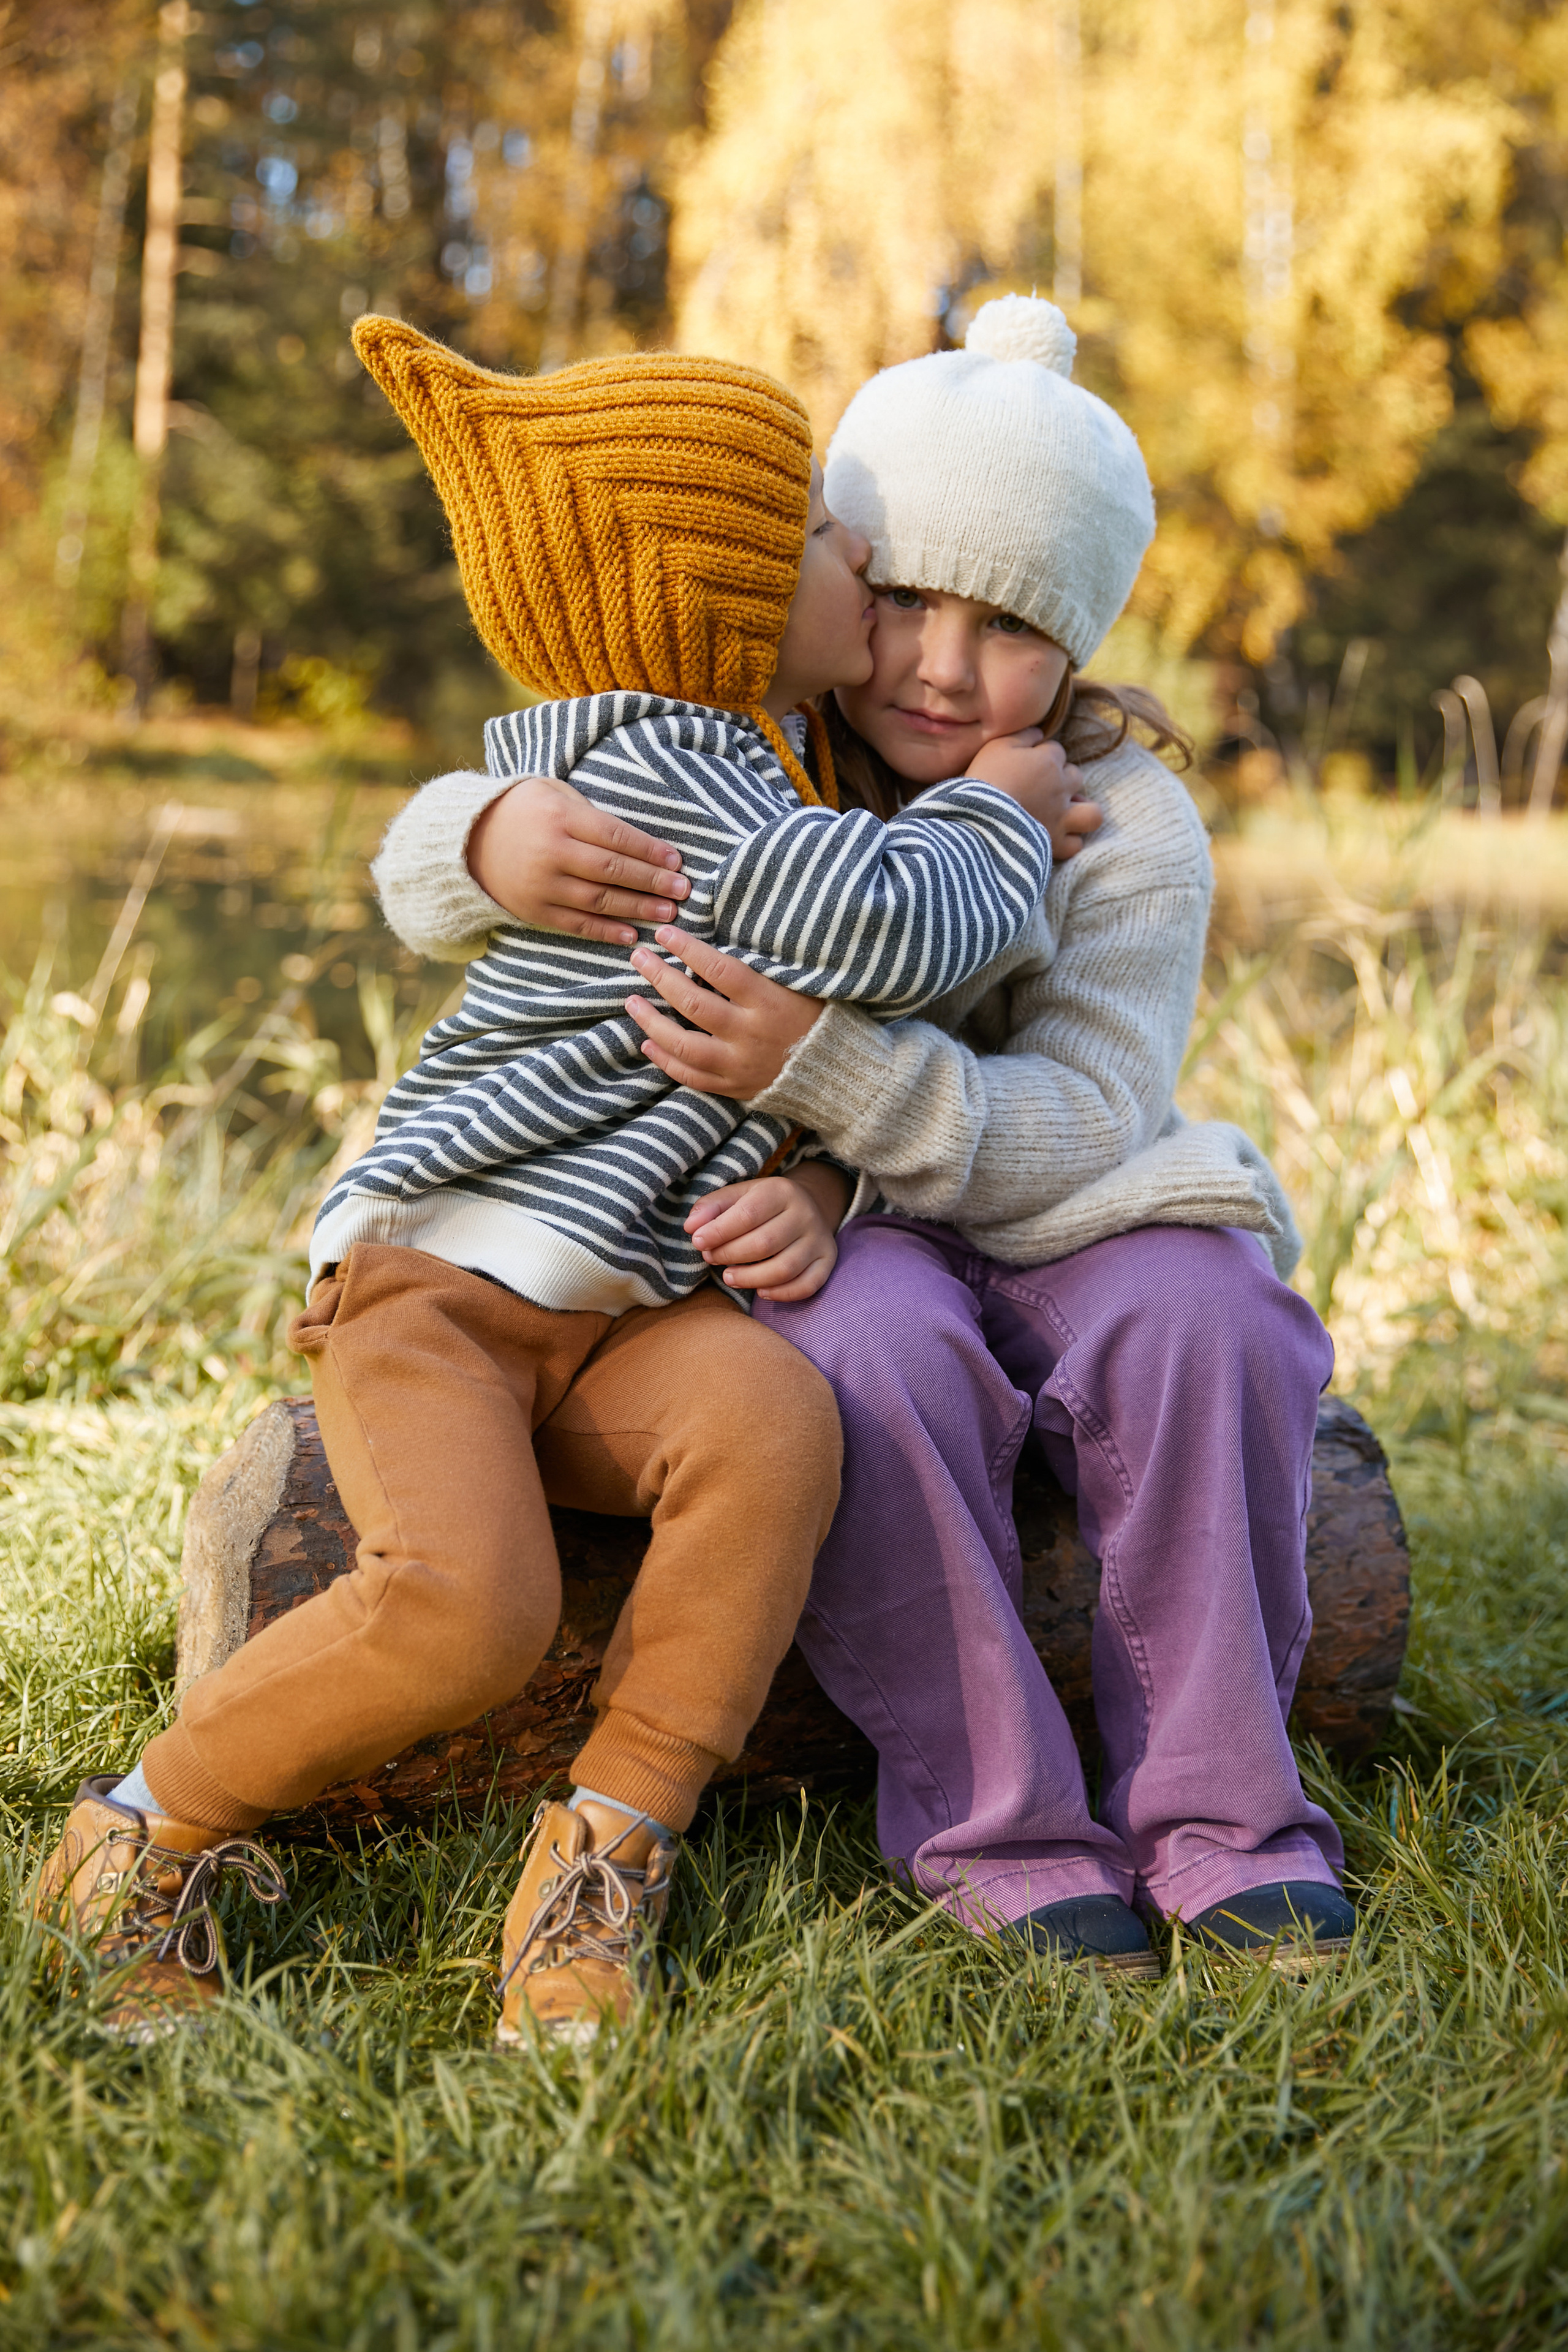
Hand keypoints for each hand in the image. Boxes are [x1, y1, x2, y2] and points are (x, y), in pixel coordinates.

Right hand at [467, 776, 689, 944]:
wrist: (465, 841)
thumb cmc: (521, 810)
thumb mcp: (552, 793)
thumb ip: (590, 813)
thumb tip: (637, 842)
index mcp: (560, 818)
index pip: (614, 836)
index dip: (648, 850)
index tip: (676, 861)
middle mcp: (551, 853)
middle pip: (611, 870)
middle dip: (651, 882)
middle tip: (683, 891)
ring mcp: (541, 885)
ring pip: (598, 900)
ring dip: (636, 908)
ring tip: (668, 914)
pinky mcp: (533, 910)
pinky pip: (575, 924)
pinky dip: (604, 930)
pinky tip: (630, 933)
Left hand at [626, 927, 822, 1097]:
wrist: (839, 1075)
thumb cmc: (819, 1021)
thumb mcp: (797, 987)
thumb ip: (758, 973)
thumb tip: (713, 951)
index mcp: (767, 1002)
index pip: (718, 969)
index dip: (687, 949)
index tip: (664, 933)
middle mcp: (749, 1034)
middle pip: (692, 1002)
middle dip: (659, 976)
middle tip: (639, 958)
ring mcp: (738, 1064)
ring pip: (682, 1043)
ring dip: (651, 1021)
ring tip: (631, 1002)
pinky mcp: (733, 1087)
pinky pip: (690, 1076)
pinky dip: (665, 1060)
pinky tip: (648, 1043)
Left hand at [686, 1162, 850, 1301]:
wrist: (809, 1205)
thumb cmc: (763, 1204)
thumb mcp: (739, 1195)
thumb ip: (712, 1207)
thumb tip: (691, 1227)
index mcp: (781, 1191)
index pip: (747, 1214)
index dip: (719, 1232)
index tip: (699, 1242)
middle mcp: (805, 1214)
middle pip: (764, 1244)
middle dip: (730, 1255)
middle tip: (711, 1258)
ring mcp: (819, 1239)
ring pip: (784, 1269)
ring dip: (750, 1279)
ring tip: (729, 1277)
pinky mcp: (827, 1261)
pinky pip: (807, 1285)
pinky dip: (781, 1294)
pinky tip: (760, 1291)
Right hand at [965, 733, 1099, 862]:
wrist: (978, 818)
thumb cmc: (985, 779)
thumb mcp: (997, 746)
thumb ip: (1023, 736)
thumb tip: (1039, 733)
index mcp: (1048, 761)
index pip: (1056, 750)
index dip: (1042, 754)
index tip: (1025, 763)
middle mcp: (1061, 788)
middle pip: (1076, 776)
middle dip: (1064, 778)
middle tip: (1044, 787)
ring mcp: (1062, 817)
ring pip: (1092, 813)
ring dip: (1082, 810)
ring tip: (1067, 812)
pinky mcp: (1055, 843)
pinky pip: (1076, 844)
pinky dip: (1069, 840)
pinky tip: (1056, 836)